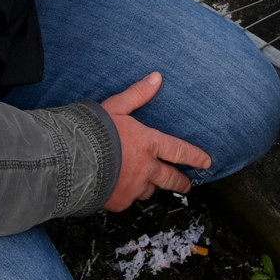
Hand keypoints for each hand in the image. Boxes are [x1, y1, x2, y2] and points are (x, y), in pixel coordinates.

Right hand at [101, 72, 211, 210]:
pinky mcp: (119, 201)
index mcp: (148, 144)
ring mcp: (133, 187)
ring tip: (149, 185)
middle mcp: (145, 168)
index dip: (195, 156)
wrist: (73, 160)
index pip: (179, 150)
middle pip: (170, 178)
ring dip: (150, 186)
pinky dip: (127, 195)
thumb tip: (156, 78)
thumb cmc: (94, 132)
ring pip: (149, 190)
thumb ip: (137, 94)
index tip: (207, 162)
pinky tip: (121, 190)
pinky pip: (128, 199)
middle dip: (181, 181)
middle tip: (187, 185)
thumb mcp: (116, 106)